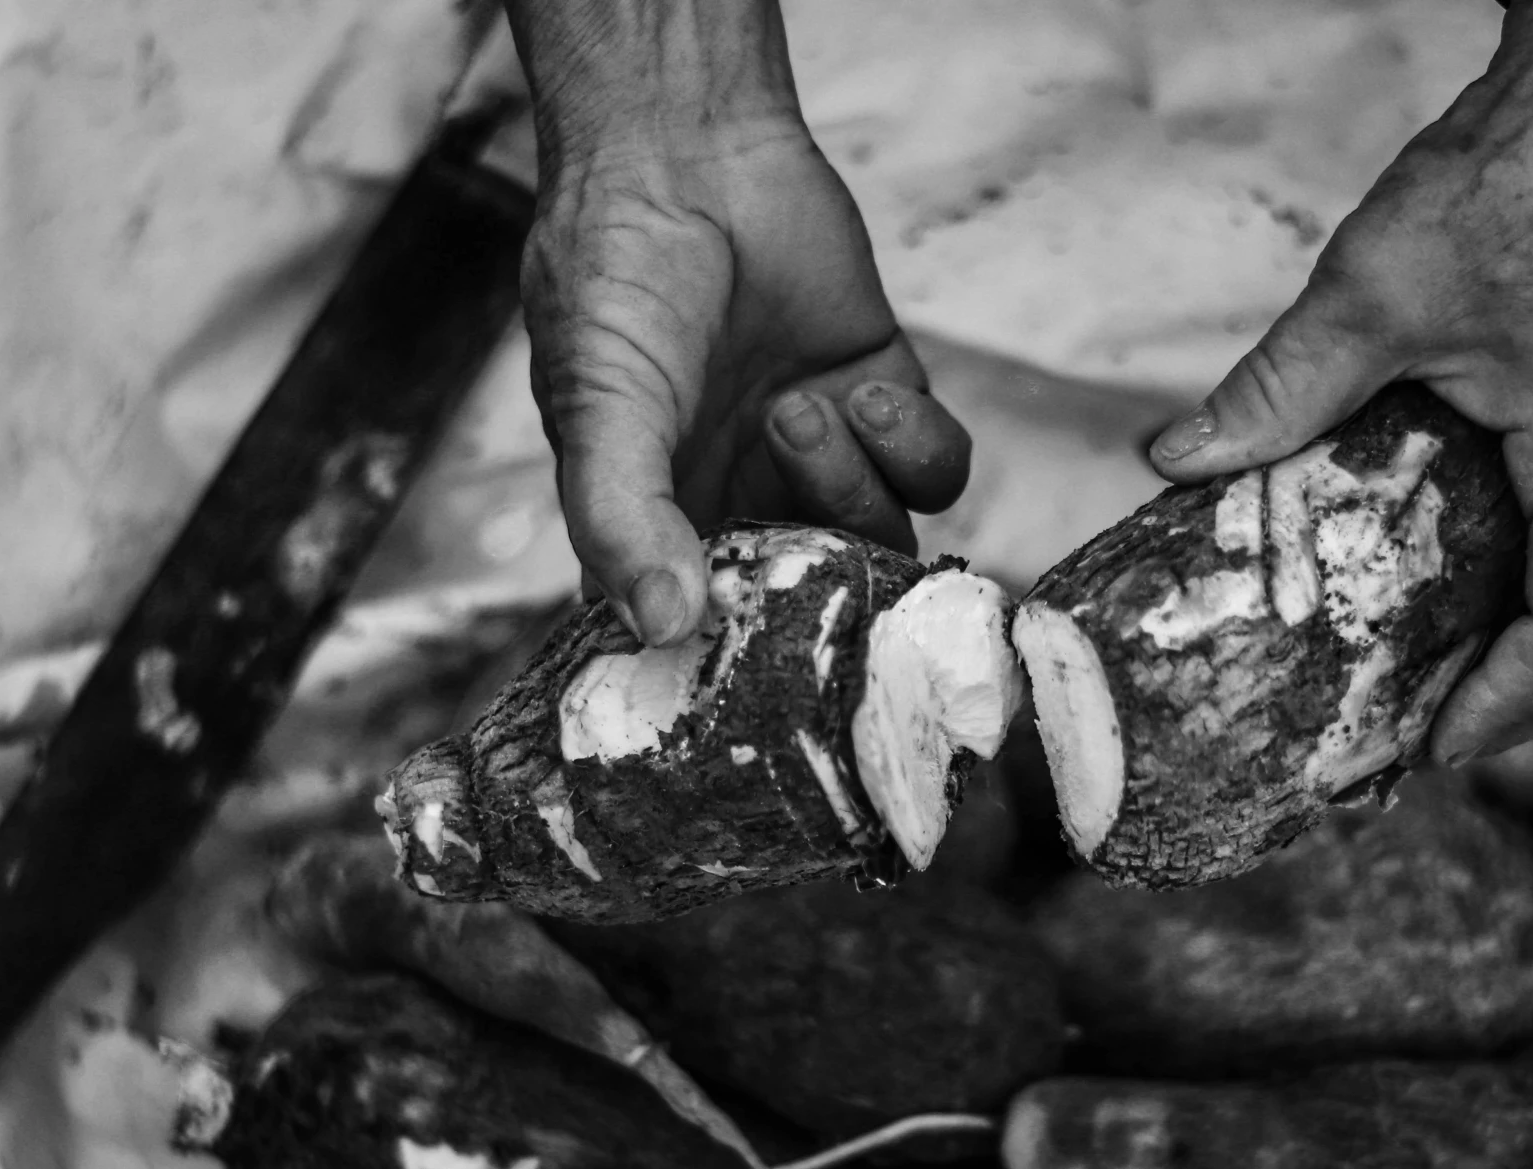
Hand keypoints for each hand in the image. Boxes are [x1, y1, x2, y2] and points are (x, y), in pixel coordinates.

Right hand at [507, 0, 970, 645]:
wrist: (688, 154)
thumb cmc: (615, 279)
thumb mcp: (597, 408)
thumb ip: (623, 519)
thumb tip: (662, 627)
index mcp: (664, 527)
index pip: (707, 632)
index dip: (733, 650)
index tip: (745, 642)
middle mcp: (748, 503)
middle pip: (815, 598)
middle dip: (813, 567)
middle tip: (782, 501)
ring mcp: (823, 459)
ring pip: (880, 542)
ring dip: (849, 488)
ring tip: (799, 408)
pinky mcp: (886, 402)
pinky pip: (935, 474)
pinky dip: (912, 449)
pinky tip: (865, 394)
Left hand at [1149, 0, 1532, 761]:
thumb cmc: (1518, 176)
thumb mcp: (1375, 290)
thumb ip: (1280, 386)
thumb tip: (1177, 461)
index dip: (1514, 704)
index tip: (1431, 743)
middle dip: (1513, 697)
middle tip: (1409, 736)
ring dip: (1526, 647)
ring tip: (1429, 687)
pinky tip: (1453, 592)